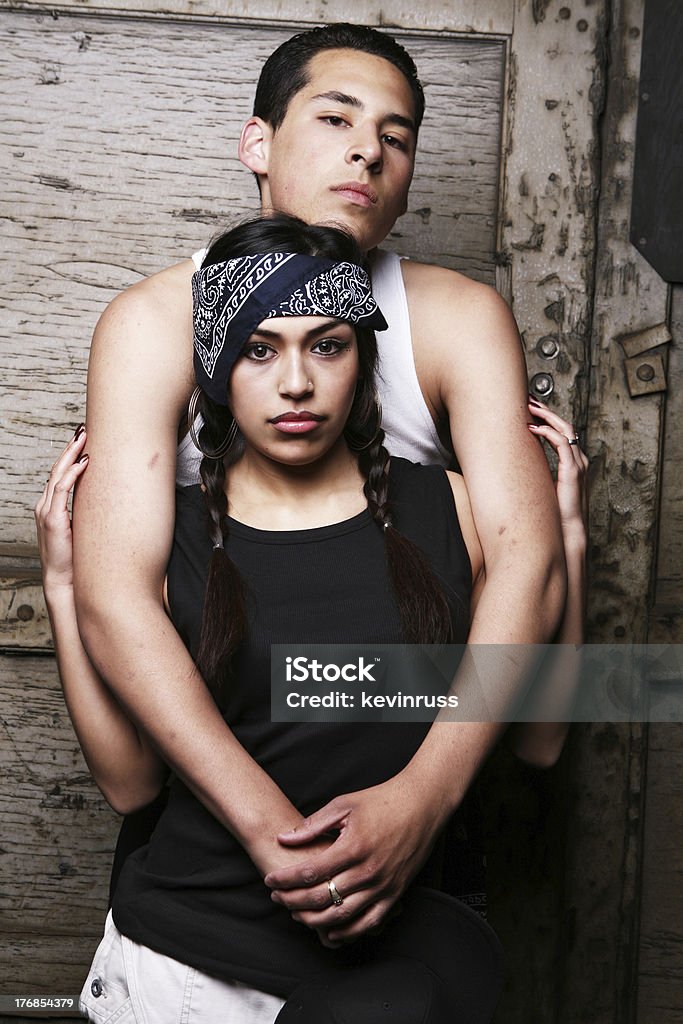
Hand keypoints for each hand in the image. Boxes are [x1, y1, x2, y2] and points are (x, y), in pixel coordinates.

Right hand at [35, 426, 88, 592]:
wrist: (66, 580)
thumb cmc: (78, 557)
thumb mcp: (85, 528)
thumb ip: (90, 512)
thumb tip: (113, 499)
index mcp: (52, 507)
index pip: (60, 474)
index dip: (70, 456)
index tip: (84, 440)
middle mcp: (46, 505)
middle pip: (58, 468)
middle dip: (70, 447)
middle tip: (83, 430)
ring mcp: (47, 511)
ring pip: (58, 474)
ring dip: (72, 453)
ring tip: (83, 438)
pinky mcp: (53, 519)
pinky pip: (62, 489)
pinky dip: (73, 473)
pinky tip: (84, 461)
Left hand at [264, 771, 441, 946]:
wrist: (422, 805)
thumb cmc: (382, 801)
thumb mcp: (344, 805)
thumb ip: (313, 825)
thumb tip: (284, 837)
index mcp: (353, 846)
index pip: (310, 871)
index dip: (285, 879)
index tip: (269, 880)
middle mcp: (368, 871)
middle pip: (321, 897)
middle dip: (292, 900)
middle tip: (276, 897)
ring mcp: (383, 886)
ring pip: (341, 915)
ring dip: (313, 919)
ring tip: (295, 913)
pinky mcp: (395, 894)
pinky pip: (368, 923)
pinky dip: (347, 932)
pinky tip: (330, 931)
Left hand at [528, 398, 587, 542]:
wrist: (567, 527)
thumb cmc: (555, 508)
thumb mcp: (544, 483)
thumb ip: (538, 470)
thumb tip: (520, 461)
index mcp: (573, 460)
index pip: (562, 431)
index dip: (547, 417)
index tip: (531, 408)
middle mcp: (578, 458)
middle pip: (564, 425)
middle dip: (546, 411)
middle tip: (528, 400)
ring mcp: (577, 463)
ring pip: (564, 430)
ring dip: (546, 416)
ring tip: (529, 408)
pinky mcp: (572, 470)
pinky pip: (562, 444)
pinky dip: (547, 433)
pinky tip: (533, 428)